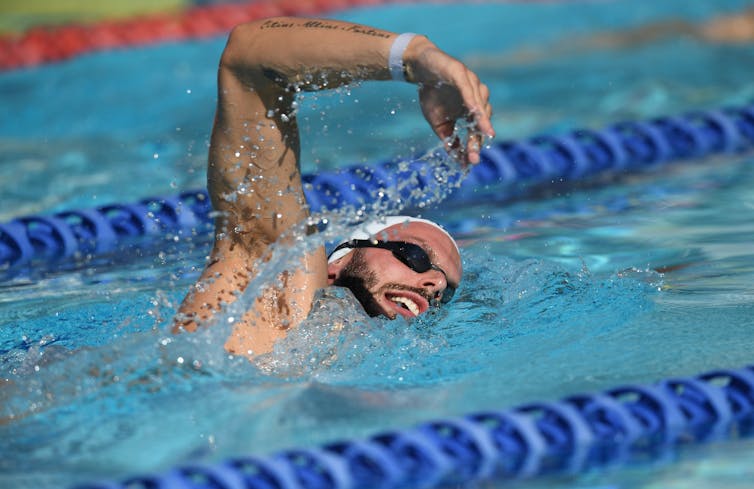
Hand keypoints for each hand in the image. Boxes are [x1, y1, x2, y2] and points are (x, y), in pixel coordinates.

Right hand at [410, 42, 494, 164]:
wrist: (420, 68)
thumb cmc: (431, 94)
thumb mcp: (438, 121)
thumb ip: (448, 138)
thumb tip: (454, 157)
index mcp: (471, 111)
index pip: (475, 131)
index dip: (473, 147)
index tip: (470, 163)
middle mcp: (476, 98)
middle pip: (482, 121)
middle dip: (478, 138)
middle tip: (474, 155)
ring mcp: (471, 84)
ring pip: (480, 104)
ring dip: (483, 120)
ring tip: (485, 134)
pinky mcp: (461, 73)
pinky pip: (469, 89)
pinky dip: (472, 100)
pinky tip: (474, 112)